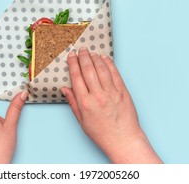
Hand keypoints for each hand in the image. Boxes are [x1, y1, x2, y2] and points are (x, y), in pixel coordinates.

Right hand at [61, 47, 161, 163]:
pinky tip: (105, 59)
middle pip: (88, 70)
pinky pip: (115, 74)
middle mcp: (98, 96)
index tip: (71, 56)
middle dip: (83, 57)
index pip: (77, 77)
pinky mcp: (123, 92)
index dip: (73, 64)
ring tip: (91, 52)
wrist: (123, 139)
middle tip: (81, 49)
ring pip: (102, 69)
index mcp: (85, 103)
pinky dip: (109, 64)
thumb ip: (73, 102)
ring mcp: (112, 93)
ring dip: (95, 58)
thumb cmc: (102, 133)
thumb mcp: (82, 121)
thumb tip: (64, 88)